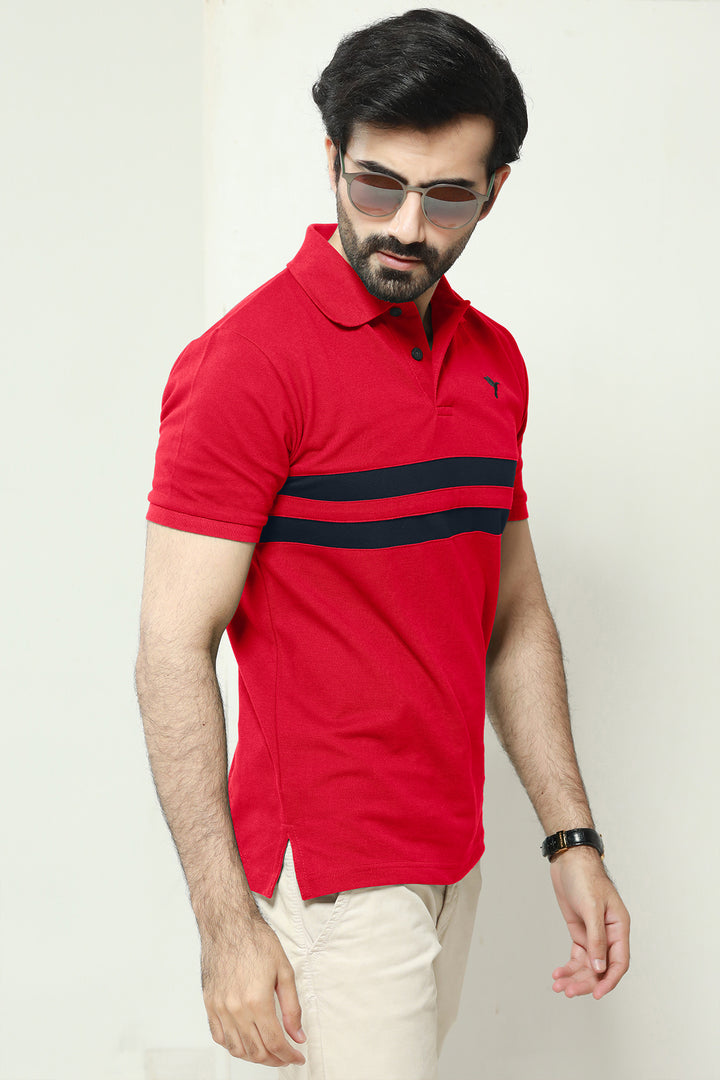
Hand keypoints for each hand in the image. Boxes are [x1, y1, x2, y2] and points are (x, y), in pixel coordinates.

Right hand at [200, 911, 306, 1067]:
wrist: (228, 923)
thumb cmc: (256, 941)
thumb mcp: (284, 971)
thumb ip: (292, 1008)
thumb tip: (297, 1035)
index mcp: (257, 1001)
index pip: (275, 1043)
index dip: (289, 1056)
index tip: (297, 1057)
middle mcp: (236, 1009)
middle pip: (256, 1051)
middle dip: (275, 1060)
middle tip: (286, 1056)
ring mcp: (220, 1008)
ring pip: (237, 1049)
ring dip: (255, 1057)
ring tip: (268, 1052)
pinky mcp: (209, 1003)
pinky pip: (220, 1036)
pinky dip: (234, 1046)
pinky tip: (245, 1042)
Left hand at [548, 846, 629, 998]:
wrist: (569, 860)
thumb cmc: (585, 878)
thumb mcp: (592, 908)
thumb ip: (597, 938)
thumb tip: (599, 967)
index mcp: (619, 928)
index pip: (619, 962)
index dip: (609, 980)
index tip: (596, 994)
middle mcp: (608, 934)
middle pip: (601, 967)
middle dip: (586, 981)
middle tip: (569, 991)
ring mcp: (593, 934)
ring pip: (587, 964)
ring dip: (574, 976)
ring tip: (558, 986)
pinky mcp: (580, 931)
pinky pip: (577, 956)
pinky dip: (568, 966)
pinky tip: (557, 974)